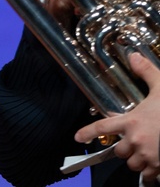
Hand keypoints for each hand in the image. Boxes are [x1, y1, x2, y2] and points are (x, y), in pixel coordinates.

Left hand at [75, 53, 159, 182]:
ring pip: (131, 162)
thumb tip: (134, 57)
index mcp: (132, 121)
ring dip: (135, 158)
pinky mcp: (158, 166)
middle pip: (118, 149)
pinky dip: (149, 170)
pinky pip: (147, 174)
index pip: (102, 127)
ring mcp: (147, 155)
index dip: (87, 132)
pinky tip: (154, 162)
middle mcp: (136, 140)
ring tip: (144, 151)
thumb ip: (146, 73)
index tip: (78, 137)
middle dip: (124, 146)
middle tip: (134, 140)